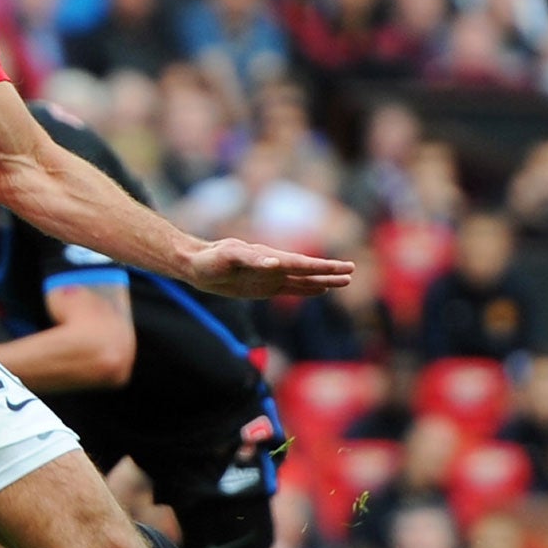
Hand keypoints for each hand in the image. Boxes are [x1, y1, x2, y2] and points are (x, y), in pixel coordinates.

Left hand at [182, 238, 354, 298]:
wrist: (195, 265)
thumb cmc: (209, 259)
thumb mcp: (227, 258)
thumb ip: (251, 260)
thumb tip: (276, 263)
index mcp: (267, 258)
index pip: (299, 264)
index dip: (321, 267)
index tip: (342, 269)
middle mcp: (272, 266)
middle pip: (306, 271)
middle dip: (329, 272)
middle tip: (352, 272)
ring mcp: (270, 276)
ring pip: (302, 280)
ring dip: (323, 281)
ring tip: (344, 281)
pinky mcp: (263, 287)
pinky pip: (290, 288)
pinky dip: (306, 289)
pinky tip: (319, 289)